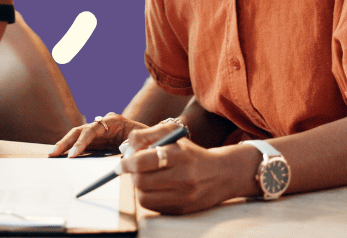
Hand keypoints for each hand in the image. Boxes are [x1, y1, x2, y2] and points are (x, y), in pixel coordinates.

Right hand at [49, 113, 146, 157]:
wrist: (156, 136)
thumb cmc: (151, 138)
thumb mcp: (145, 140)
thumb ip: (135, 145)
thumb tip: (125, 153)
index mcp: (114, 121)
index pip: (93, 130)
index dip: (82, 142)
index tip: (74, 154)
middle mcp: (104, 123)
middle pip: (80, 130)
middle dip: (66, 142)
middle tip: (55, 153)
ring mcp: (100, 131)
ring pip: (78, 135)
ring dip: (65, 144)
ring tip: (53, 154)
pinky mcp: (99, 139)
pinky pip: (82, 143)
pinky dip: (72, 148)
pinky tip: (62, 155)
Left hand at [120, 123, 258, 214]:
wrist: (223, 173)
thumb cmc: (192, 153)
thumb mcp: (174, 137)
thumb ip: (147, 137)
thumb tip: (125, 150)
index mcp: (180, 155)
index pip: (142, 162)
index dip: (127, 163)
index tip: (123, 163)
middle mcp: (183, 177)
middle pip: (140, 181)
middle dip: (133, 175)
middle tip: (135, 170)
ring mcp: (184, 196)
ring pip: (144, 197)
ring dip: (140, 188)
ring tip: (146, 179)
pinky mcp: (182, 209)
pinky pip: (154, 207)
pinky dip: (149, 198)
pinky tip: (156, 189)